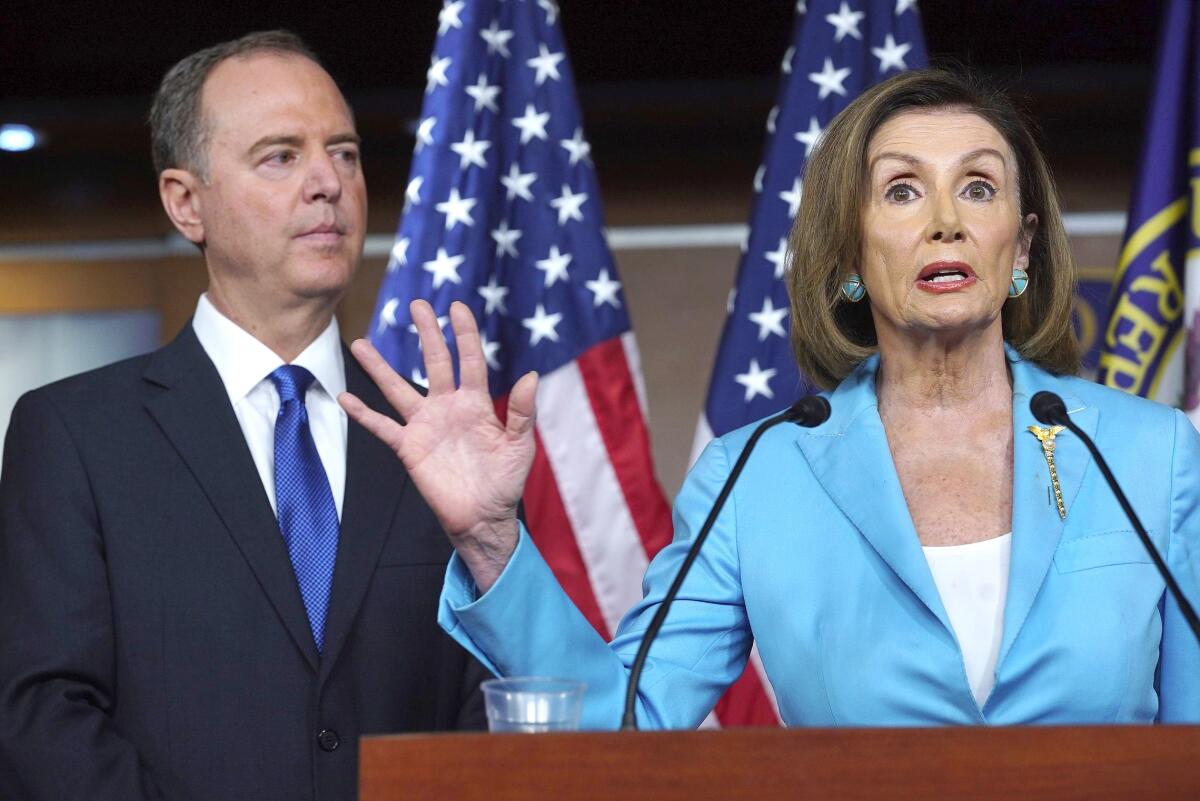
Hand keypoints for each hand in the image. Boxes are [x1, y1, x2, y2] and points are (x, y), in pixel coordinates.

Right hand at [339, 299, 537, 590]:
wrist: (484, 517)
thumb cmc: (505, 480)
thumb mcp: (520, 445)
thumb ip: (522, 412)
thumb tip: (530, 376)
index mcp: (476, 403)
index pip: (470, 360)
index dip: (464, 334)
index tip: (457, 306)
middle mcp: (448, 407)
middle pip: (434, 363)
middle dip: (427, 333)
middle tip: (417, 304)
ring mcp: (426, 426)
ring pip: (398, 389)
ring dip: (380, 367)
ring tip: (360, 342)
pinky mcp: (409, 448)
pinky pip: (382, 427)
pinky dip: (363, 414)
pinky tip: (345, 397)